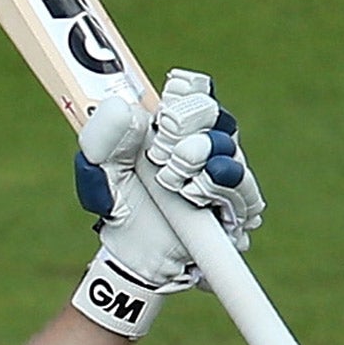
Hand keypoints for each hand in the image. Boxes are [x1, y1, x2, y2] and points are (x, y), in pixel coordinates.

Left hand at [74, 70, 259, 291]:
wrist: (134, 252)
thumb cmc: (118, 201)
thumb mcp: (98, 170)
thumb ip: (102, 138)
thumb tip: (122, 107)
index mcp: (174, 124)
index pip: (193, 92)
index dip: (188, 92)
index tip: (171, 103)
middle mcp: (206, 142)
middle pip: (218, 119)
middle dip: (193, 134)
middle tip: (165, 154)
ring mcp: (226, 173)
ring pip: (233, 156)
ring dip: (205, 167)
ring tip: (175, 184)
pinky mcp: (239, 205)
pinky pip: (245, 192)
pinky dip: (222, 192)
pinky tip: (197, 197)